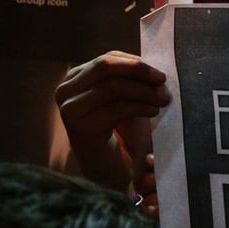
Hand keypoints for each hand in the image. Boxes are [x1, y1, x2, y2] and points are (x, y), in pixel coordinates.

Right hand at [55, 51, 170, 193]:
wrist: (104, 167)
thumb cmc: (116, 131)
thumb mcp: (120, 99)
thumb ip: (129, 79)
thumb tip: (154, 66)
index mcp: (74, 78)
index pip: (107, 59)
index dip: (134, 63)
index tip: (159, 72)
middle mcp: (66, 90)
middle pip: (106, 67)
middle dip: (138, 72)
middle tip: (163, 81)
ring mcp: (71, 109)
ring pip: (112, 87)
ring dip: (143, 91)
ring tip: (162, 99)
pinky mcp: (82, 127)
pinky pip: (116, 109)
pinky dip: (139, 107)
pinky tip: (153, 112)